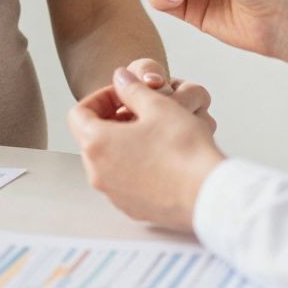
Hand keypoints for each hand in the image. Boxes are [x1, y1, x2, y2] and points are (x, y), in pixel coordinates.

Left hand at [69, 67, 225, 232]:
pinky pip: (123, 182)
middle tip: (139, 112)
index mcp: (97, 144)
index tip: (123, 95)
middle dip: (111, 120)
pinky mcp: (132, 208)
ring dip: (123, 144)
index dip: (100, 97)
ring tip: (153, 134)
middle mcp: (98, 173)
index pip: (79, 113)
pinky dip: (133, 166)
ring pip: (108, 161)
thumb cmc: (183, 148)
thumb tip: (121, 78)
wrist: (208, 194)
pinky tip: (161, 159)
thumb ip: (133, 88)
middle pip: (91, 138)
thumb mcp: (158, 105)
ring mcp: (114, 195)